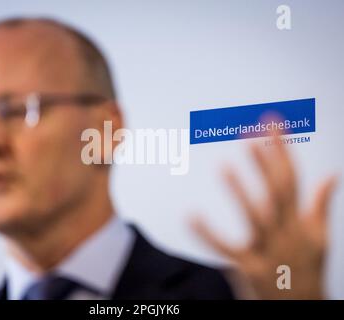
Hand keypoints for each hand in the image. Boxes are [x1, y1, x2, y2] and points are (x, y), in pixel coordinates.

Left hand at [192, 130, 337, 298]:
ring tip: (224, 165)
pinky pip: (226, 249)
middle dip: (264, 162)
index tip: (271, 123)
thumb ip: (321, 205)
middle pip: (276, 193)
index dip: (282, 149)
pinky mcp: (249, 269)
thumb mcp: (320, 237)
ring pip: (256, 217)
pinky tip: (191, 214)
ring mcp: (269, 252)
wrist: (302, 310)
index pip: (292, 178)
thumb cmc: (307, 270)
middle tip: (247, 135)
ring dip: (241, 191)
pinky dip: (208, 233)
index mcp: (300, 222)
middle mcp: (287, 234)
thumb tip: (331, 175)